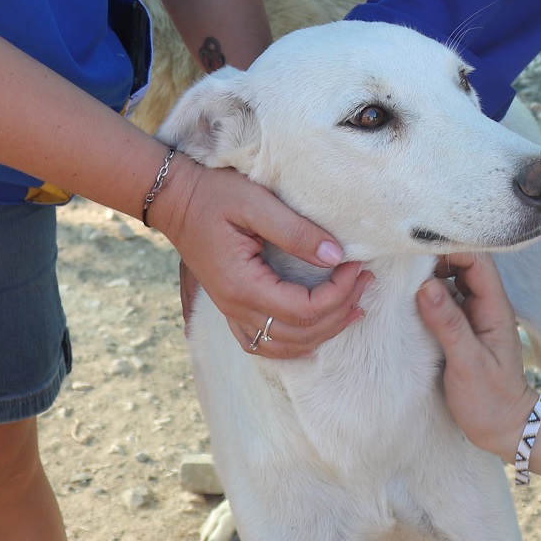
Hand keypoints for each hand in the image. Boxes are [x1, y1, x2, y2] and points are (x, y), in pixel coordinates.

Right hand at [150, 157, 369, 357]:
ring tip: (354, 306)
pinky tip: (316, 329)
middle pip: (299, 333)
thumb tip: (336, 256)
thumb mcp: (256, 202)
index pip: (303, 310)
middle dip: (340, 310)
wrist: (175, 199)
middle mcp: (235, 306)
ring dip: (323, 331)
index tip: (357, 265)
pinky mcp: (231, 306)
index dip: (338, 293)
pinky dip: (295, 343)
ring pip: (283, 345)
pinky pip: (264, 343)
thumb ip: (296, 231)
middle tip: (364, 279)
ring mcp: (231, 310)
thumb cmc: (213, 194)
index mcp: (242, 284)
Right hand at [416, 252, 538, 457]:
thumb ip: (448, 324)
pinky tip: (407, 298)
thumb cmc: (490, 399)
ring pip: (452, 280)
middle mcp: (486, 305)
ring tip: (400, 275)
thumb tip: (424, 285)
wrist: (504, 428)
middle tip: (402, 260)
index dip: (450, 249)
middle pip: (463, 264)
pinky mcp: (462, 327)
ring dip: (429, 275)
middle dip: (435, 257)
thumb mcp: (468, 363)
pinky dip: (428, 294)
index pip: (477, 260)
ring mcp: (474, 315)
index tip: (418, 251)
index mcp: (495, 307)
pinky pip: (445, 299)